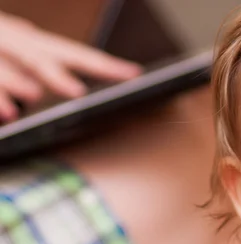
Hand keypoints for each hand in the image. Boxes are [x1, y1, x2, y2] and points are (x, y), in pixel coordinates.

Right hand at [0, 11, 140, 120]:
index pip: (76, 54)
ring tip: (31, 92)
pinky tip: (6, 112)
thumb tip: (79, 89)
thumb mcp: (25, 57)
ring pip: (3, 61)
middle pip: (37, 54)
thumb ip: (49, 70)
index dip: (104, 65)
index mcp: (35, 41)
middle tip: (76, 91)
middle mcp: (13, 39)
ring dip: (14, 78)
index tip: (134, 75)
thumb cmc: (1, 52)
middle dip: (56, 72)